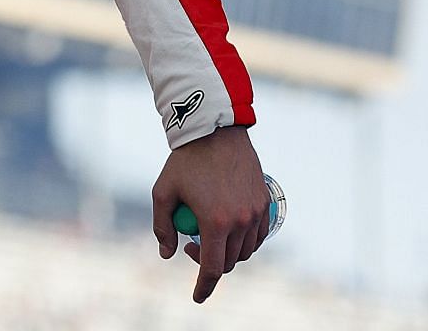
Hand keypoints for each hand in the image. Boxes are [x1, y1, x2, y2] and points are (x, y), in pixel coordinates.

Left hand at [150, 125, 269, 302]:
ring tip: (208, 233)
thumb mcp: (162, 192)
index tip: (197, 296)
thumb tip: (167, 254)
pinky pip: (259, 234)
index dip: (204, 286)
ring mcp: (256, 212)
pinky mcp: (265, 202)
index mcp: (215, 222)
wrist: (214, 131)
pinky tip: (230, 228)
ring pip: (245, 250)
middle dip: (210, 263)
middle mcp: (240, 221)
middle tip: (190, 245)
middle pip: (229, 261)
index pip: (212, 268)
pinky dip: (245, 239)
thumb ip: (162, 226)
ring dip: (228, 251)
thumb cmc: (184, 161)